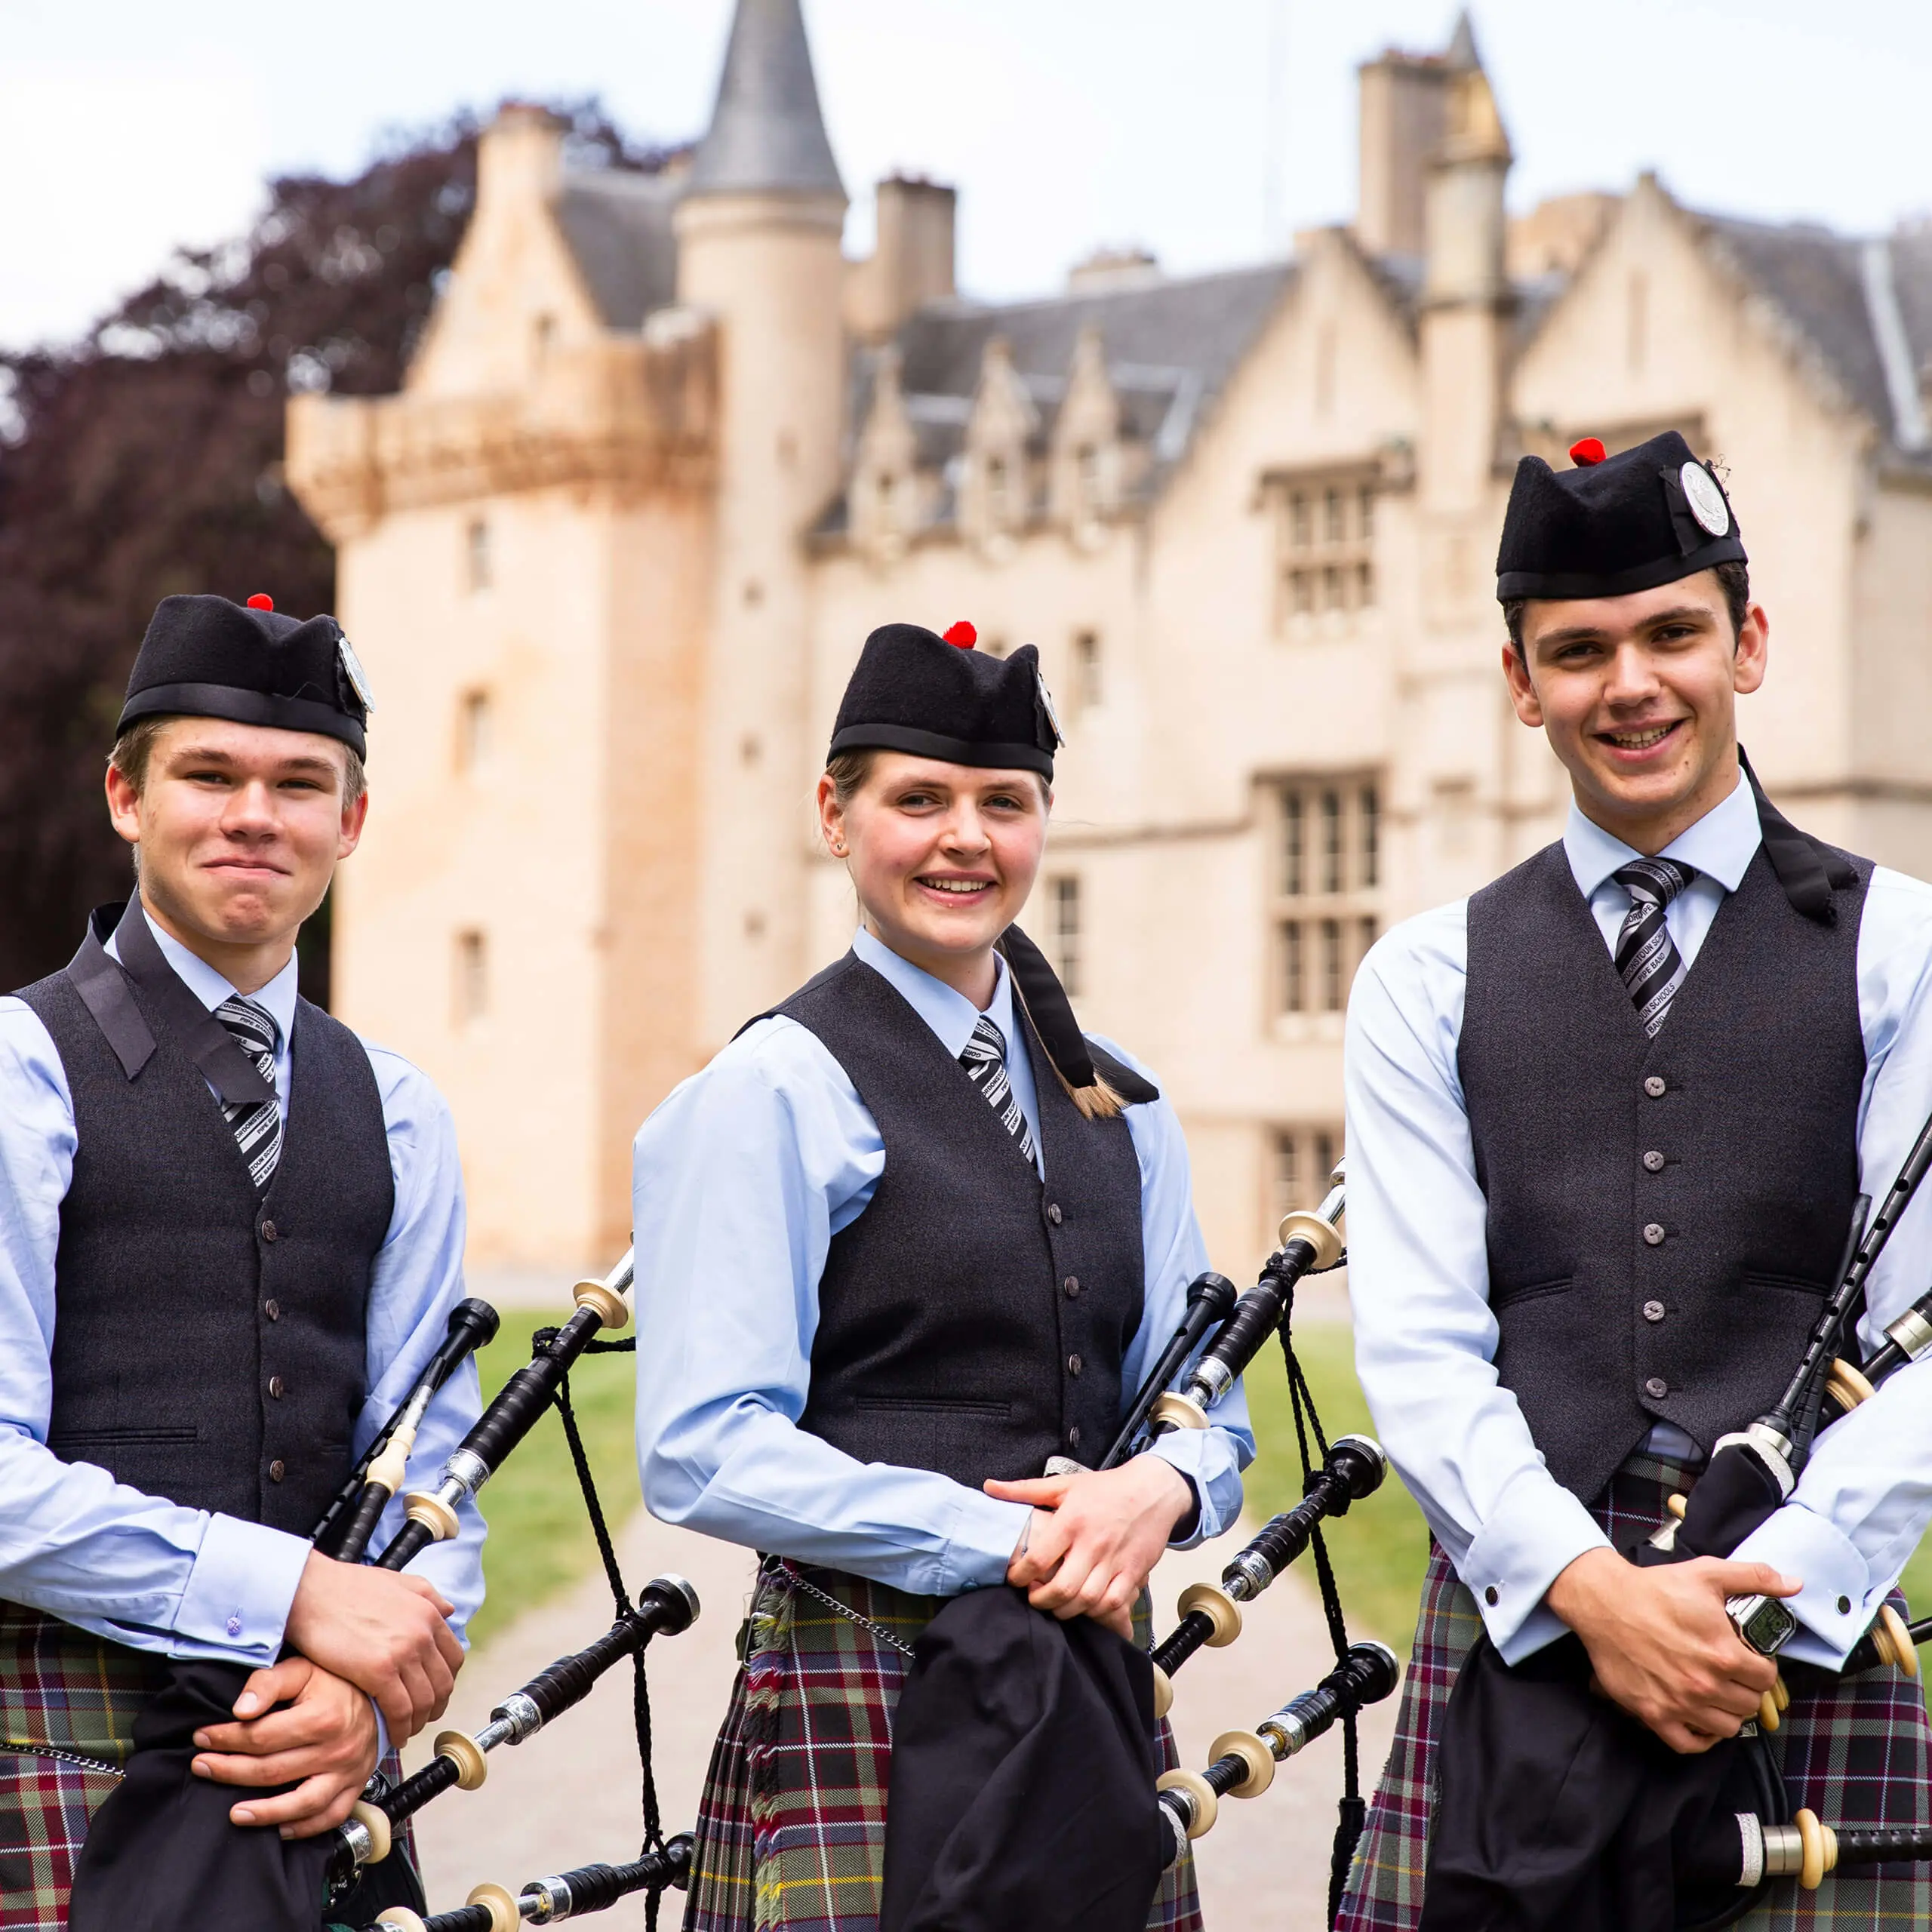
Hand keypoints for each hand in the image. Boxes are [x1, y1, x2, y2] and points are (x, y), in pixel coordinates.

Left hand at [189, 1656, 379, 1836]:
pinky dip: (303, 1828)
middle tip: (201, 1767)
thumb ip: (269, 1682)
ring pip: (300, 1803)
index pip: (261, 1736)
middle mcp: (336, 1748)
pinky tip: (278, 1829)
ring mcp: (347, 1772)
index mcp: (322, 1717)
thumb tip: (240, 1709)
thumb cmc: (336, 1681)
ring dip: (263, 1813)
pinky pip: (329, 1817)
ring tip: (232, 1813)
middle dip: (229, 1770)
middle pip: (271, 1771)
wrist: (381, 1694)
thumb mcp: (303, 1669)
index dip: (225, 1738)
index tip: (201, 1738)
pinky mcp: (355, 1786)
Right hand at [284, 1550, 463, 1742]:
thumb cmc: (345, 1587)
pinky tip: (393, 1736)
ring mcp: (403, 1652)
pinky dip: (400, 1728)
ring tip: (406, 1730)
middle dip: (436, 1706)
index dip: (446, 1681)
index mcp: (428, 1612)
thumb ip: (426, 1595)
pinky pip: (400, 1710)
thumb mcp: (396, 1580)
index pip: (453, 1658)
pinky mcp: (379, 1671)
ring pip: (424, 1700)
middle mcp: (422, 1633)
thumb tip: (449, 1610)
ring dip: (418, 1721)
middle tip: (423, 1718)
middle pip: (443, 1683)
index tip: (435, 1694)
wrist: (310, 1591)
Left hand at [987, 1455, 1193, 1639]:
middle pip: (1062, 1588)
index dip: (1020, 1576)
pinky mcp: (1134, 1572)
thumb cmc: (1105, 1488)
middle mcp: (1093, 1543)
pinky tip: (1084, 1605)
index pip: (1038, 1558)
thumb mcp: (1064, 1484)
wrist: (1153, 1489)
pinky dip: (1096, 1611)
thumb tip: (989, 1486)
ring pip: (1087, 1600)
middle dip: (1041, 1601)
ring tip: (1055, 1604)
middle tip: (1033, 1597)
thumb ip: (1025, 1490)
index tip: (1014, 1579)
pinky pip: (1113, 1602)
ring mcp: (1115, 1560)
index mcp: (1072, 1521)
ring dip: (1066, 1610)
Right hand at [1545, 1547, 1797, 1753]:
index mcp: (1723, 1654)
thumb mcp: (1707, 1574)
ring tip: (1719, 1695)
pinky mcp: (1654, 1713)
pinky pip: (1690, 1744)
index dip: (1762, 1668)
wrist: (1605, 1602)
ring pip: (1726, 1728)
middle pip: (1749, 1705)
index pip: (1766, 1679)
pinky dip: (1702, 1738)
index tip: (1751, 1660)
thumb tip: (1794, 1583)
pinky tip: (1701, 1721)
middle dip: (1746, 1689)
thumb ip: (1754, 1577)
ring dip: (1728, 1712)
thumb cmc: (1655, 1588)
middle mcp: (1705, 1684)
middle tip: (1734, 1675)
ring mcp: (1679, 1703)